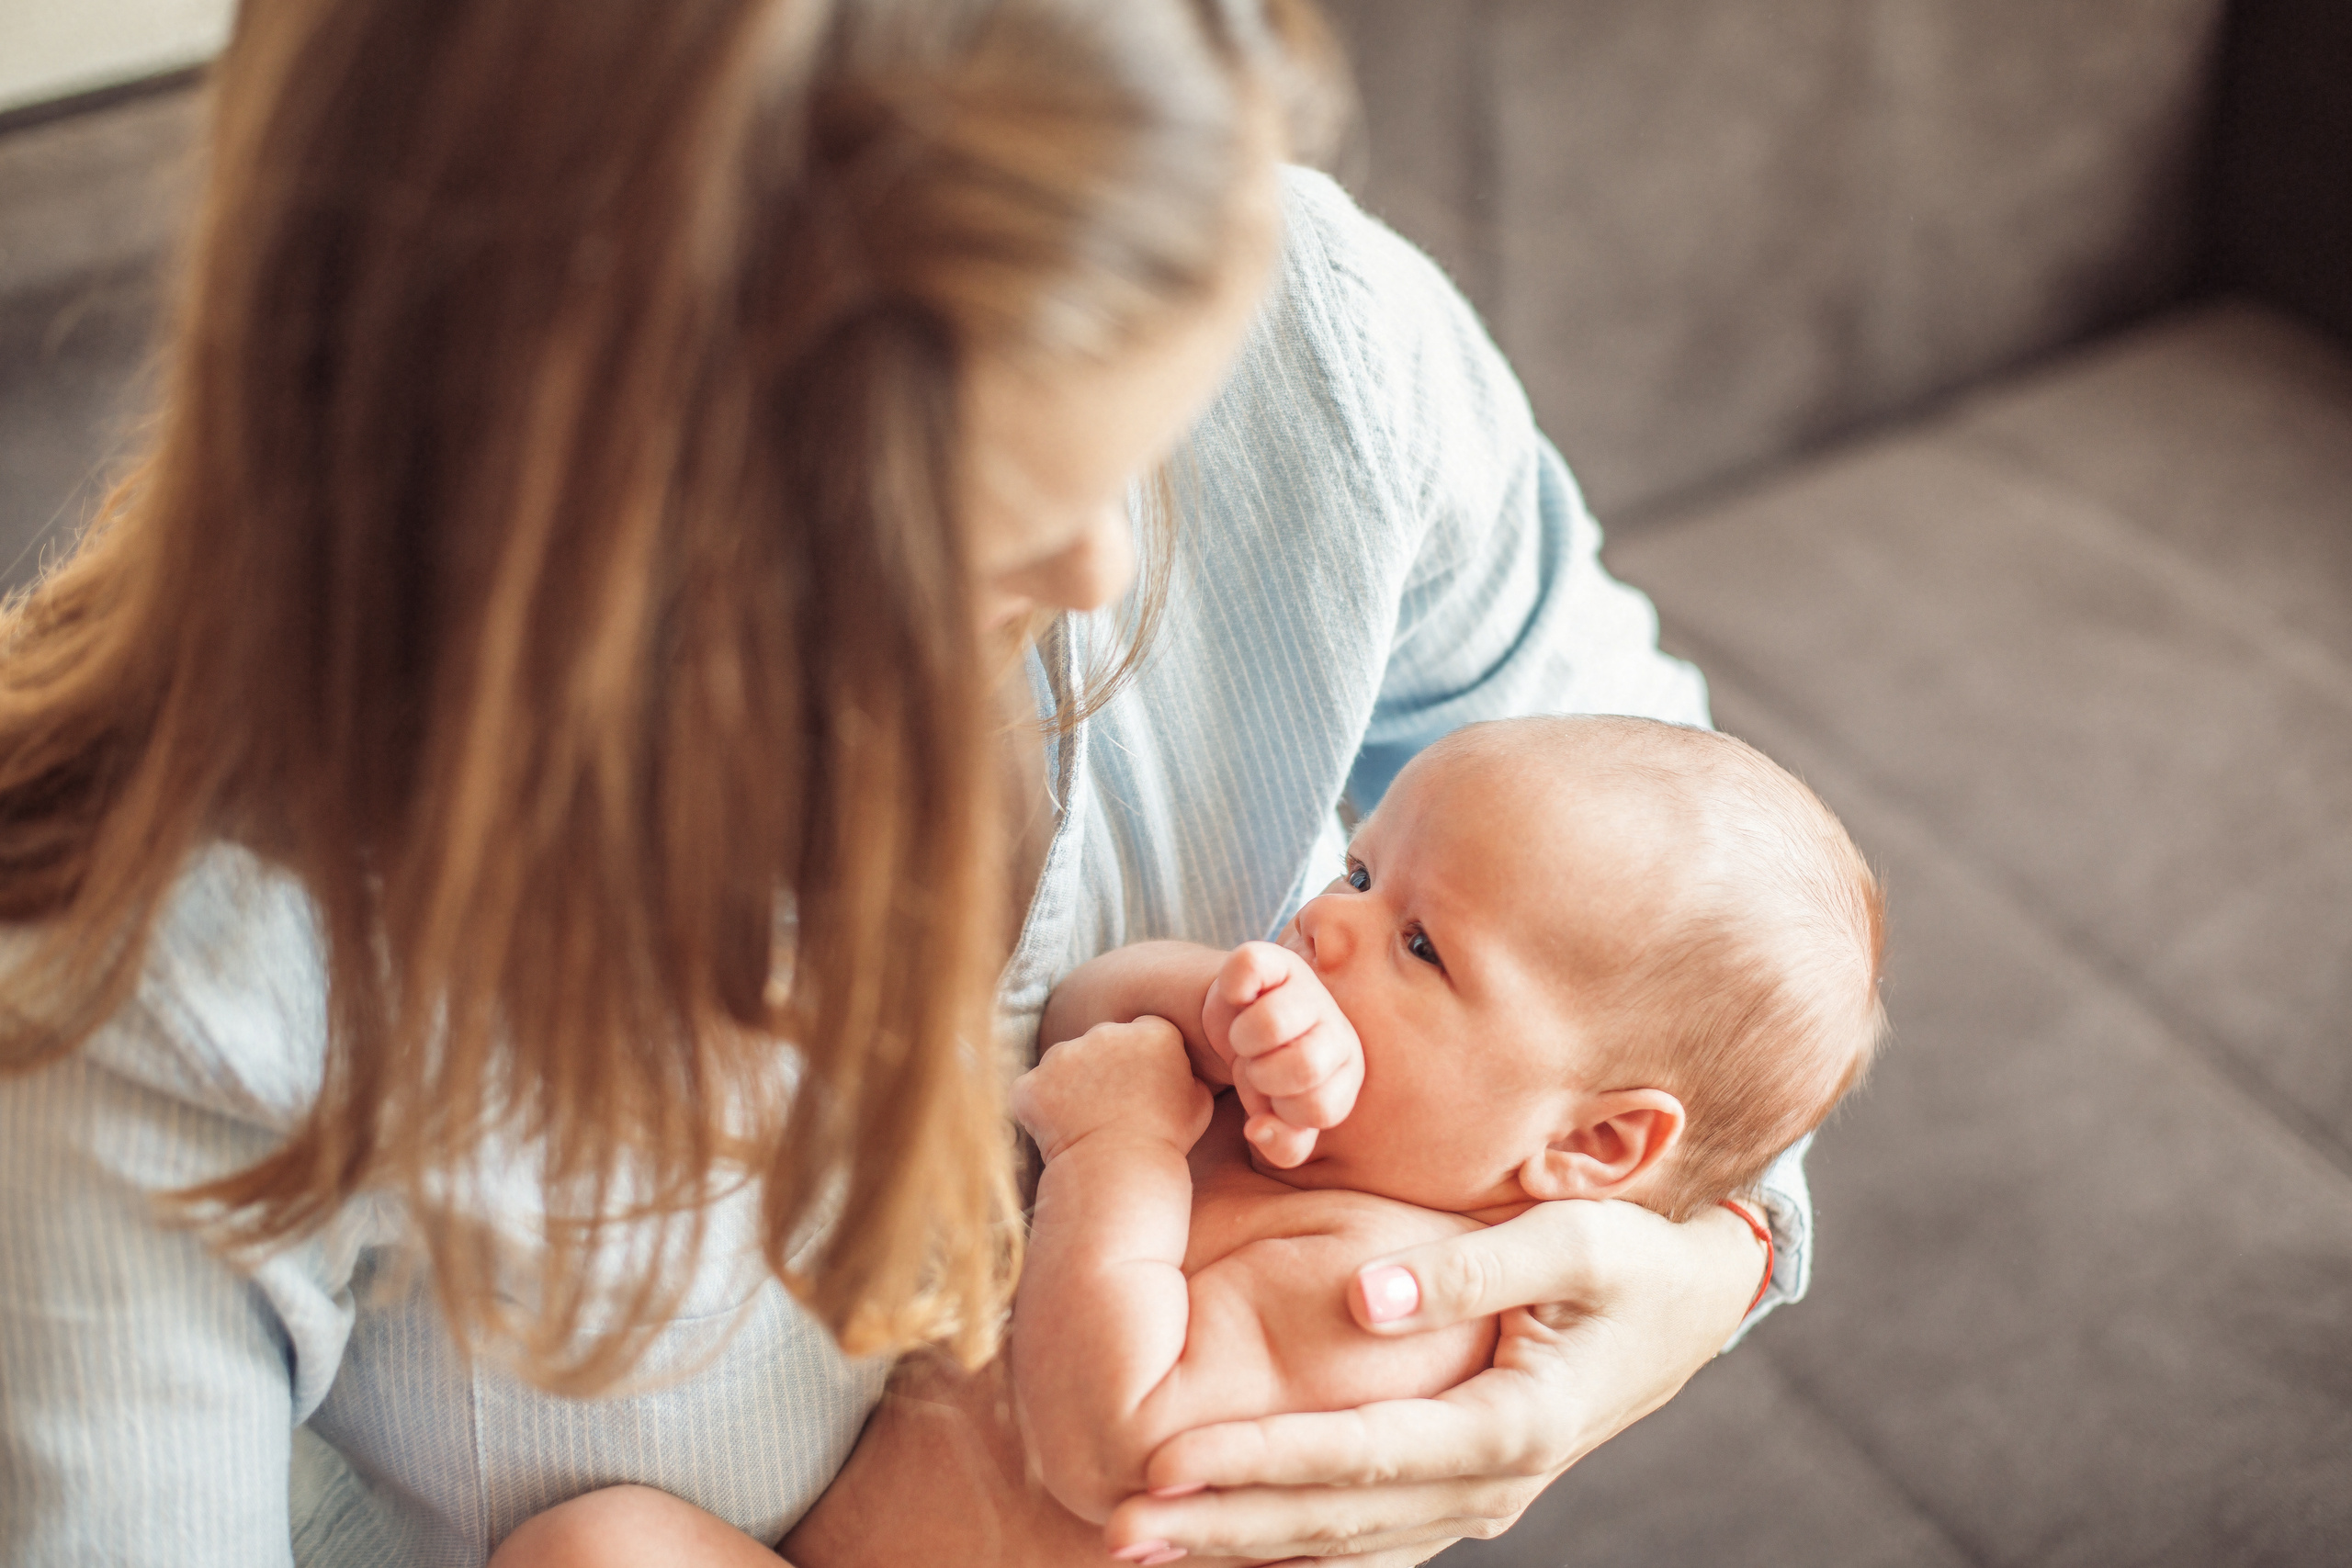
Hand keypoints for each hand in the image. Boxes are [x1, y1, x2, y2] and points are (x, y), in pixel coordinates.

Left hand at [1010, 1016, 1211, 1161]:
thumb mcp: (1199, 1102)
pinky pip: (1034, 1089)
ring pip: (1065, 1061)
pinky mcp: (1033, 1082)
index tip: (1141, 1086)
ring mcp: (1063, 1054)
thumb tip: (1179, 1069)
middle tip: (1111, 1106)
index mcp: (1152, 1032)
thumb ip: (1188, 1074)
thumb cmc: (1167, 1141)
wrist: (1120, 1170)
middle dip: (1104, 1066)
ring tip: (1085, 1122)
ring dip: (1071, 1083)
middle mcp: (1106, 1031)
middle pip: (1102, 1041)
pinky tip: (1058, 1132)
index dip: (1142, 1059)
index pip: (1145, 1032)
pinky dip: (1041, 1107)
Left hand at [1101, 1199, 1767, 1562]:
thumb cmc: (1635, 1252)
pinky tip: (1223, 1544)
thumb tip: (1359, 1298)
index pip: (1359, 1454)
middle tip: (1117, 1527)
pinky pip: (1368, 1536)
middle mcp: (1490, 1485)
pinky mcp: (1465, 1490)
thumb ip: (1466, 1269)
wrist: (1696, 1302)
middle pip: (1334, 1520)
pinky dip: (1293, 1546)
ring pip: (1343, 1543)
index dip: (1258, 1461)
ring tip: (1138, 1545)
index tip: (1165, 1462)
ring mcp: (1478, 1500)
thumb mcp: (1572, 1239)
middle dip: (1221, 1526)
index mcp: (1512, 1425)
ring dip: (1240, 1546)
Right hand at [1200, 941, 1363, 1167]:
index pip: (1319, 1108)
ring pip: (1271, 1023)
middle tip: (1256, 1066)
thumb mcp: (1277, 1119)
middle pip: (1304, 1066)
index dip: (1281, 1111)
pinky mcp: (1274, 959)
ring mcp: (1308, 988)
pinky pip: (1249, 967)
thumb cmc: (1266, 1075)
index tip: (1272, 1098)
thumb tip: (1259, 1129)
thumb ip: (1283, 1145)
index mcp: (1349, 1070)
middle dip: (1262, 1075)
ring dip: (1242, 1040)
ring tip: (1246, 1039)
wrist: (1237, 1022)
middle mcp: (1338, 1027)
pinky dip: (1234, 987)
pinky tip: (1239, 997)